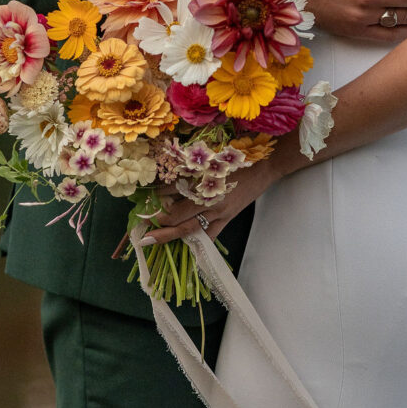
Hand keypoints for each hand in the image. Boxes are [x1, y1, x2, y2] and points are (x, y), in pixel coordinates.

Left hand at [143, 159, 279, 245]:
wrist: (264, 166)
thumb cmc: (236, 158)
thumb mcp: (210, 161)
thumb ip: (189, 173)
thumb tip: (166, 184)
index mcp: (204, 182)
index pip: (172, 193)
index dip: (155, 198)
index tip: (143, 200)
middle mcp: (209, 200)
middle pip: (178, 216)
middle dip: (158, 222)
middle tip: (142, 226)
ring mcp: (219, 212)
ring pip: (190, 229)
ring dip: (170, 234)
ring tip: (153, 239)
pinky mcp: (227, 219)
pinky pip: (210, 235)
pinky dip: (196, 242)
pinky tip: (185, 249)